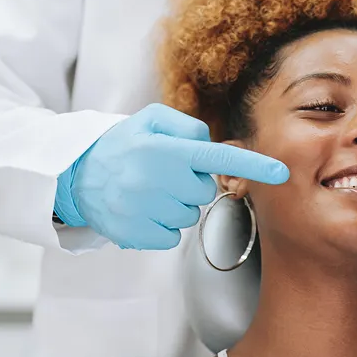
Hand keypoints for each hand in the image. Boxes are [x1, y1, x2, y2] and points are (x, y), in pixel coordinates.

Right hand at [54, 103, 288, 249]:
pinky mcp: (137, 235)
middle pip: (204, 191)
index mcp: (163, 150)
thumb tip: (211, 144)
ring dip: (175, 205)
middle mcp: (155, 180)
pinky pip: (172, 235)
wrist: (75, 177)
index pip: (217, 157)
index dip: (253, 165)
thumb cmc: (123, 146)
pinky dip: (162, 225)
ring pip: (189, 215)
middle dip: (190, 183)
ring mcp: (144, 210)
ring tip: (148, 191)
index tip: (281, 172)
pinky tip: (141, 210)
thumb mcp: (150, 121)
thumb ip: (187, 126)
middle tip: (163, 174)